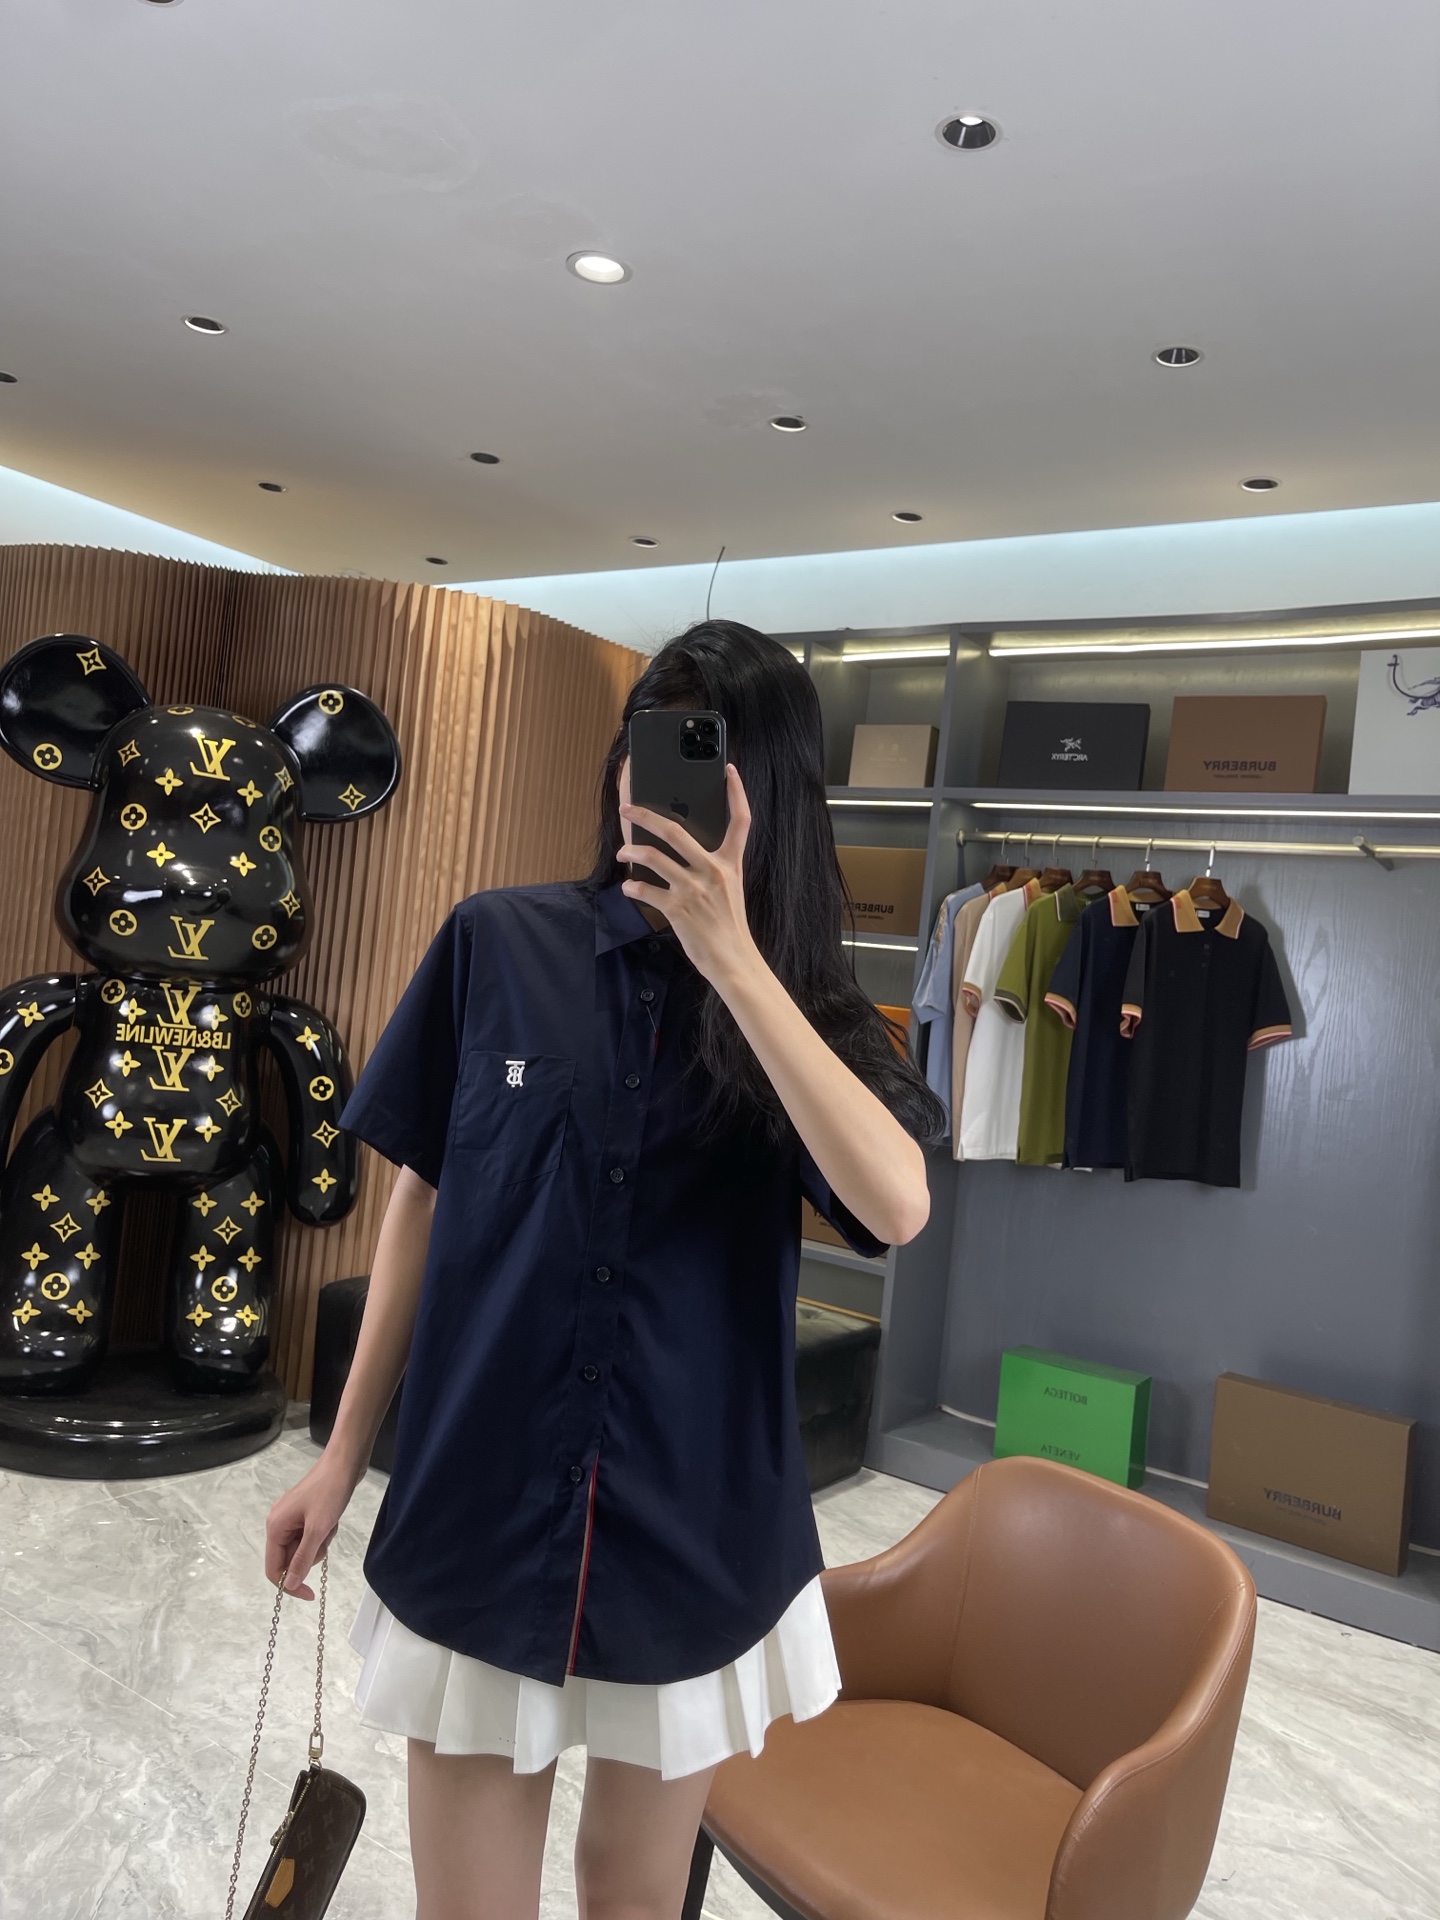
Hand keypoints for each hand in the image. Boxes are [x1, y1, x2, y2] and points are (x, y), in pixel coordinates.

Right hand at [264, 1451, 358, 1599]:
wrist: (344, 1463)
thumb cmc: (330, 1492)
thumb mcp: (318, 1529)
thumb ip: (302, 1559)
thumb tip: (289, 1585)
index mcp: (275, 1527)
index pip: (274, 1569)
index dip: (290, 1584)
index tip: (310, 1594)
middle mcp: (278, 1524)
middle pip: (290, 1559)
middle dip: (311, 1555)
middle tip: (325, 1536)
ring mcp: (291, 1519)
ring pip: (303, 1549)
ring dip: (319, 1543)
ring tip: (330, 1524)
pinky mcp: (305, 1515)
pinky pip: (311, 1536)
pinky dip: (323, 1534)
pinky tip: (332, 1519)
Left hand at [617, 764, 757, 990]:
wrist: (733, 960)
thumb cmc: (729, 926)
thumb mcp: (730, 890)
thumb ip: (711, 868)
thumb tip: (680, 852)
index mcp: (730, 864)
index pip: (741, 821)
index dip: (738, 793)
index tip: (730, 771)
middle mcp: (713, 871)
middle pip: (675, 830)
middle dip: (645, 816)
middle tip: (627, 809)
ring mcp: (694, 889)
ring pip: (653, 857)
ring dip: (631, 852)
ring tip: (623, 852)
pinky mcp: (678, 909)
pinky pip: (646, 890)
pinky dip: (633, 888)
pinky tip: (630, 889)